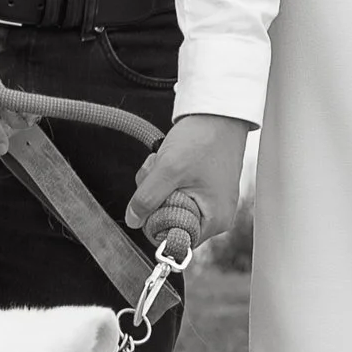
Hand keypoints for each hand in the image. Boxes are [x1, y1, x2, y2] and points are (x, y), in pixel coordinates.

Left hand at [125, 110, 248, 245]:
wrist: (219, 111)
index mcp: (214, 221)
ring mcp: (209, 200)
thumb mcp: (168, 169)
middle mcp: (215, 216)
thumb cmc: (204, 138)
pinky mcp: (203, 186)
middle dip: (155, 197)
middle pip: (170, 220)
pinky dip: (167, 176)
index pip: (175, 240)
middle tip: (157, 173)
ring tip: (164, 161)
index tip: (151, 200)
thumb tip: (133, 220)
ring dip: (158, 184)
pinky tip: (170, 160)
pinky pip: (176, 190)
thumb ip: (147, 198)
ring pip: (169, 203)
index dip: (156, 222)